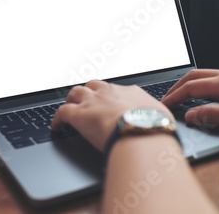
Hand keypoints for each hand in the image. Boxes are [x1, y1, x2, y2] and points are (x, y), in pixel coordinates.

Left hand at [52, 80, 173, 151]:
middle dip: (89, 92)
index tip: (110, 103)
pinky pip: (62, 113)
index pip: (116, 90)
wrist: (141, 133)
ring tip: (70, 107)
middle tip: (87, 101)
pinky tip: (57, 126)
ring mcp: (92, 102)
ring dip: (71, 100)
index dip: (111, 96)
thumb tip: (160, 119)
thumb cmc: (154, 127)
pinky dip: (57, 119)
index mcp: (129, 92)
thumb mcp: (161, 116)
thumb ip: (156, 114)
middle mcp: (109, 93)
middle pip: (93, 85)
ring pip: (75, 93)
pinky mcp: (78, 115)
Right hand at [162, 69, 218, 131]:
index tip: (162, 107)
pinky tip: (205, 95)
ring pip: (205, 75)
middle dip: (177, 87)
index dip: (174, 97)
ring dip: (189, 85)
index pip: (191, 87)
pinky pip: (216, 78)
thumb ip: (214, 115)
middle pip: (194, 76)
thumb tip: (190, 115)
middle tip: (166, 100)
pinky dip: (202, 85)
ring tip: (180, 97)